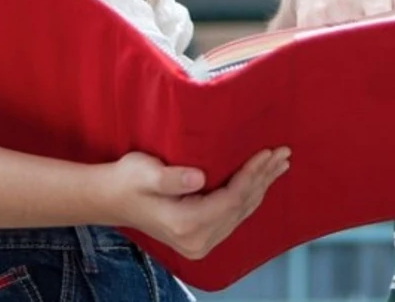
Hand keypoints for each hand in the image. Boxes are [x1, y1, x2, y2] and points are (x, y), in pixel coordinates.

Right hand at [103, 148, 289, 260]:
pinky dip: (249, 197)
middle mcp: (197, 240)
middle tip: (283, 153)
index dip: (252, 175)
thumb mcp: (145, 172)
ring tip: (279, 164)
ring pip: (241, 212)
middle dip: (263, 178)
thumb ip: (172, 178)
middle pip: (242, 206)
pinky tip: (260, 182)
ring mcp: (200, 243)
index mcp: (186, 225)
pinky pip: (234, 216)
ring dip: (261, 186)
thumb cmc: (127, 180)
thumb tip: (198, 178)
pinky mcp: (200, 238)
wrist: (111, 199)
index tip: (268, 152)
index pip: (232, 199)